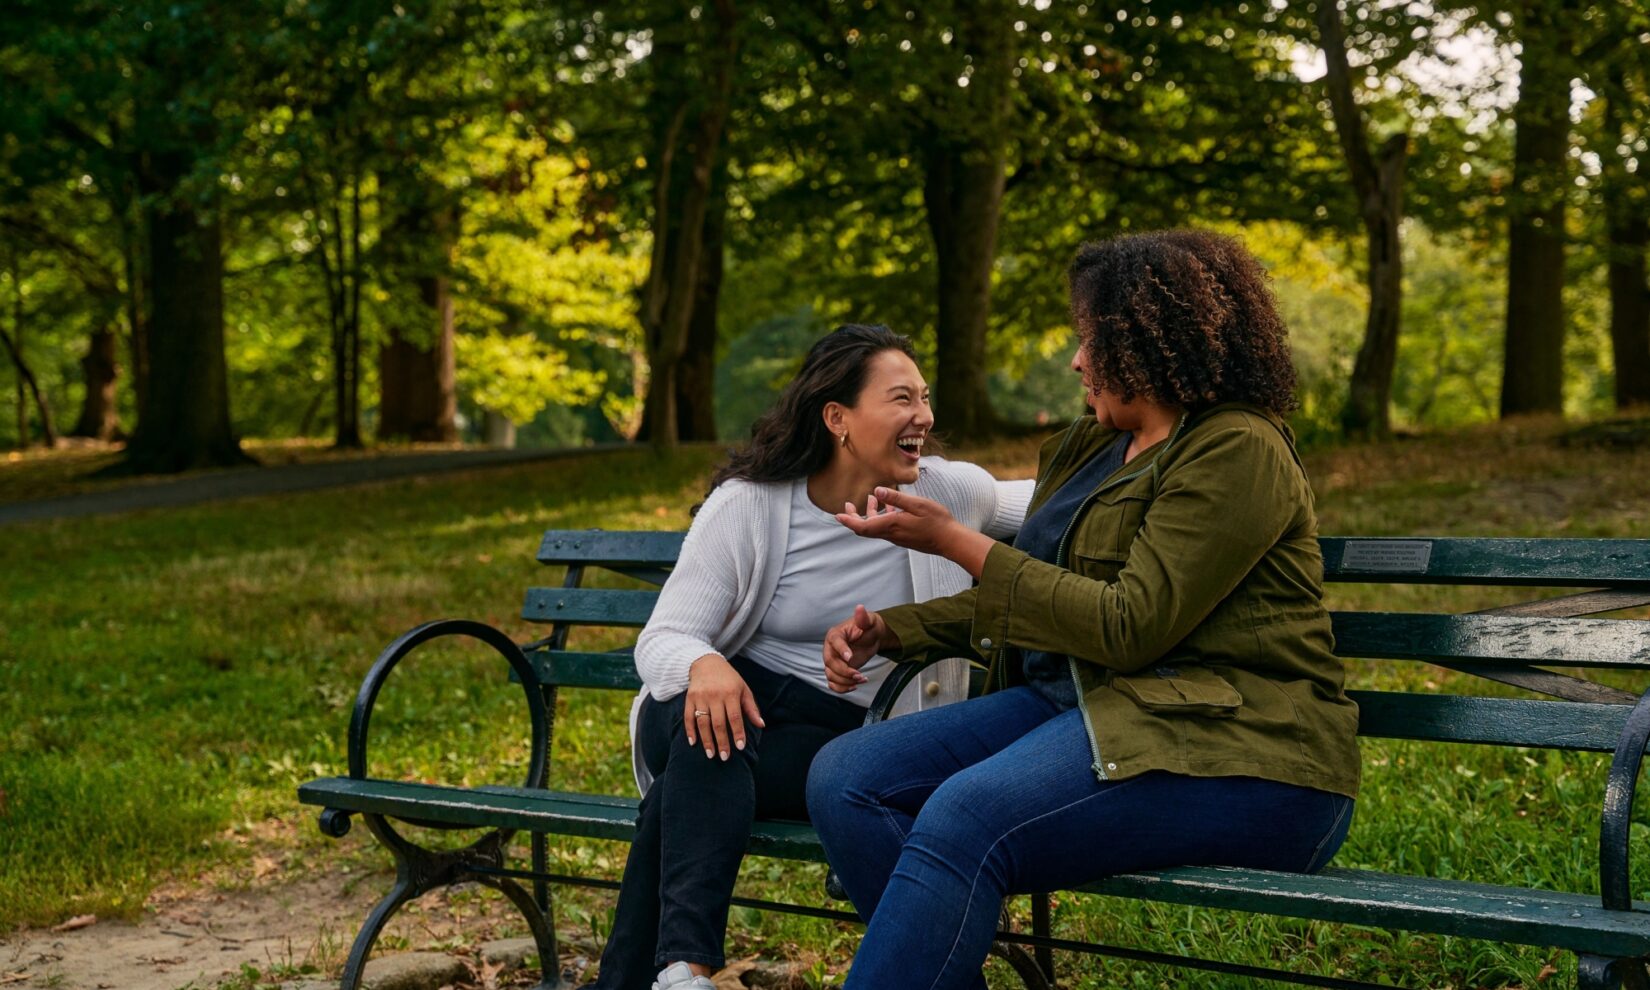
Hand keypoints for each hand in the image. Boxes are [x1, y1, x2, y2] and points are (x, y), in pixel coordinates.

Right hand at [684, 654, 764, 759]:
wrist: (707, 663)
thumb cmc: (729, 679)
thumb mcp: (743, 689)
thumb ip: (751, 708)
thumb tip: (761, 725)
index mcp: (731, 693)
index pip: (735, 717)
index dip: (738, 733)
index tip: (740, 747)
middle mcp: (715, 695)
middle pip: (718, 723)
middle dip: (722, 742)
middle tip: (724, 757)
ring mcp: (700, 697)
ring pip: (702, 722)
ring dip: (706, 740)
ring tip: (710, 754)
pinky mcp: (689, 698)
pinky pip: (688, 717)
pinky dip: (690, 731)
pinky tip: (693, 743)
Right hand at [822, 605, 894, 692]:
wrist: (871, 637)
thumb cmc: (868, 627)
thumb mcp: (868, 621)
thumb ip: (863, 617)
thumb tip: (860, 608)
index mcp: (835, 635)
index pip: (834, 643)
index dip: (841, 651)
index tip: (850, 658)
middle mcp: (830, 649)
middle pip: (830, 663)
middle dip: (844, 671)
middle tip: (859, 674)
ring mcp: (833, 661)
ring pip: (830, 675)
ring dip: (845, 681)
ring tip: (861, 679)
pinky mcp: (837, 671)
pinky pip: (833, 683)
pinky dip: (841, 688)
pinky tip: (854, 686)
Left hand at [837, 487, 993, 577]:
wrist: (950, 541)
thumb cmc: (936, 521)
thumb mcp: (917, 505)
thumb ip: (896, 498)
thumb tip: (877, 490)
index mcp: (891, 525)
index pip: (863, 526)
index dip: (849, 521)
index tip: (837, 515)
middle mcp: (891, 534)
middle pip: (865, 529)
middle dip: (854, 518)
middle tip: (847, 506)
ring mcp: (898, 537)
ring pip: (877, 527)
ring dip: (871, 513)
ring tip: (872, 498)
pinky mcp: (904, 537)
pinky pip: (887, 528)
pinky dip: (883, 516)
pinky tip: (891, 506)